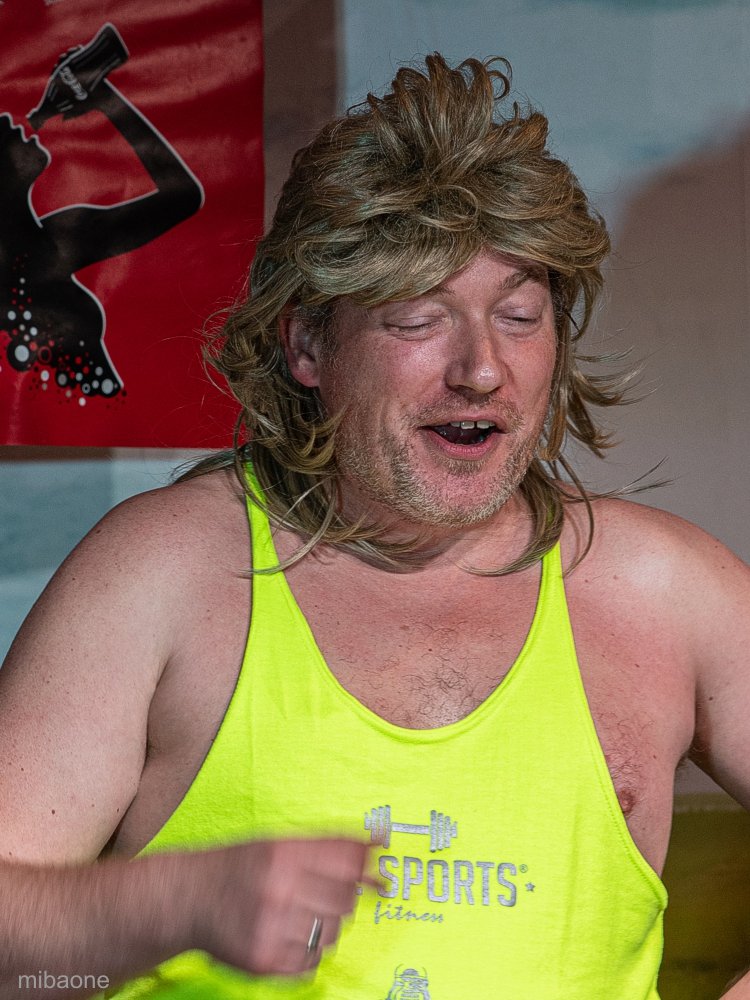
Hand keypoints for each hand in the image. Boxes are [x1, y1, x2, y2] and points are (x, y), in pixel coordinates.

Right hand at [190, 838, 372, 976]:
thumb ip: (329, 844)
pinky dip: (309, 951)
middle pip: (346, 899)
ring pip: (334, 933)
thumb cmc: (241, 865)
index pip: (349, 861)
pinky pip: (313, 962)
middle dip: (344, 895)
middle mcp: (279, 889)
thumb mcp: (280, 841)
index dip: (366, 865)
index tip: (374, 869)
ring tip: (301, 912)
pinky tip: (290, 933)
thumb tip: (377, 844)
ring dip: (326, 923)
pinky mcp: (264, 961)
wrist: (189, 897)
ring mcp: (272, 929)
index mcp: (284, 853)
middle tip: (323, 890)